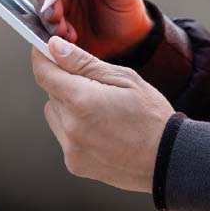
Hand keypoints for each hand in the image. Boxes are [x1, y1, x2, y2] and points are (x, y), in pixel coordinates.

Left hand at [31, 37, 173, 192]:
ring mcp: (71, 147)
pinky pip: (64, 136)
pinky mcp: (74, 163)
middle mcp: (70, 126)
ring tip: (102, 111)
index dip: (42, 57)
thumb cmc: (152, 116)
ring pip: (55, 114)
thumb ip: (84, 63)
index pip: (44, 73)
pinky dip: (75, 128)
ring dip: (69, 107)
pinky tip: (102, 129)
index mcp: (82, 99)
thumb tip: (55, 47)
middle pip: (51, 93)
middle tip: (98, 86)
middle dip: (67, 83)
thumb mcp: (124, 78)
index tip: (46, 49)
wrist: (167, 159)